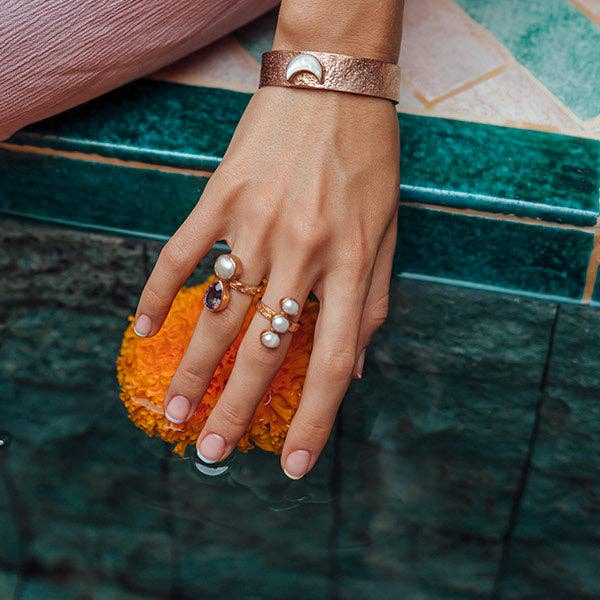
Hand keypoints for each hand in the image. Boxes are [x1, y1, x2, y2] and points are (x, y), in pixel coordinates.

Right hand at [133, 85, 398, 478]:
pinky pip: (180, 252)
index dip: (316, 421)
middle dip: (237, 408)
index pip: (332, 363)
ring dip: (192, 367)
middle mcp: (301, 252)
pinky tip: (140, 328)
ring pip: (216, 311)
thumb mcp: (389, 231)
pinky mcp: (220, 196)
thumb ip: (375, 302)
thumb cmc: (369, 160)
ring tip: (172, 409)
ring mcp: (255, 224)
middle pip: (263, 349)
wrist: (334, 82)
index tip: (297, 466)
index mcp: (350, 265)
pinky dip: (155, 291)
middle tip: (212, 451)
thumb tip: (355, 368)